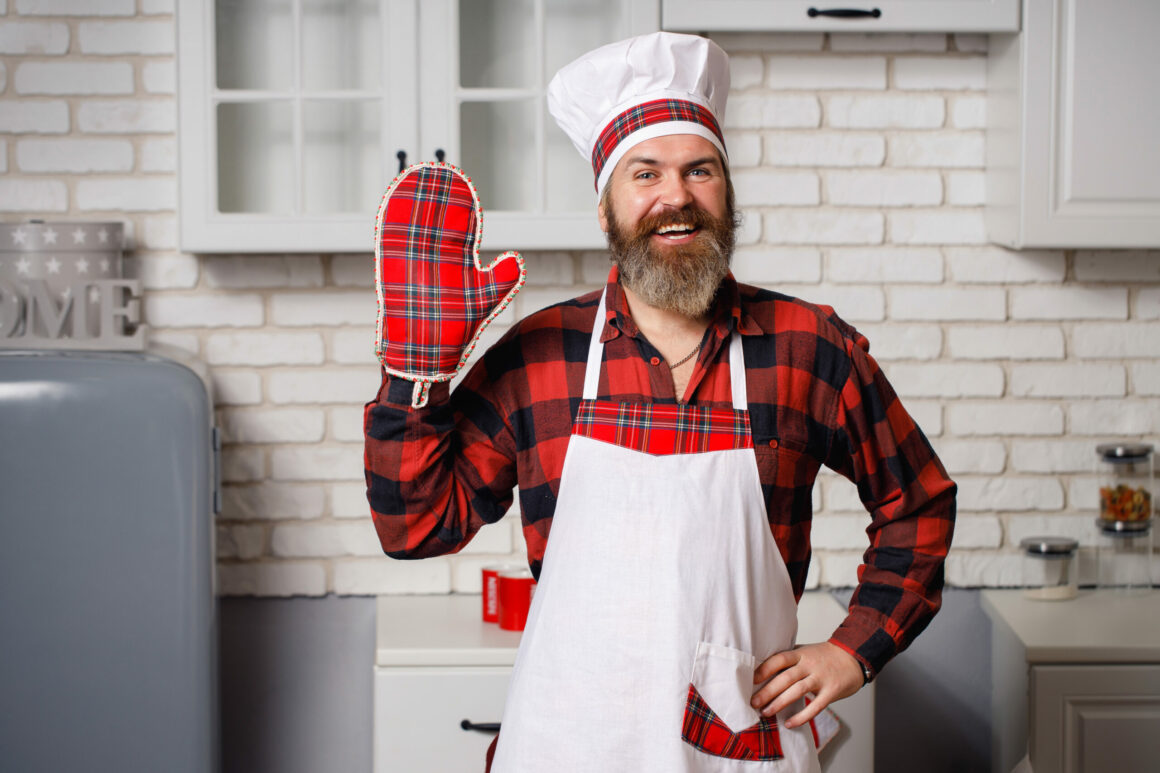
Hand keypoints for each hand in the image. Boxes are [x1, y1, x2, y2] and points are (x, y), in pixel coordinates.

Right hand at [375, 162, 525, 406]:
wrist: (426, 356)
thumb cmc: (454, 331)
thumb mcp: (484, 299)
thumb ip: (502, 278)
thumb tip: (517, 258)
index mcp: (454, 262)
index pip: (459, 225)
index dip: (461, 204)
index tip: (462, 183)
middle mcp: (432, 259)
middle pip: (434, 219)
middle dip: (436, 195)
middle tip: (437, 170)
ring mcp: (411, 264)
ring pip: (413, 225)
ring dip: (413, 201)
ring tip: (415, 176)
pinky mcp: (392, 272)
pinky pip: (391, 242)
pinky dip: (392, 220)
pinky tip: (392, 200)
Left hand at [750, 642, 863, 728]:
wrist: (854, 656)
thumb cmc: (825, 656)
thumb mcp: (806, 651)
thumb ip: (789, 659)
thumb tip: (764, 669)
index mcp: (801, 653)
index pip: (779, 659)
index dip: (764, 669)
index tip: (751, 680)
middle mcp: (809, 665)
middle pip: (785, 678)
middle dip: (768, 691)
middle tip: (753, 702)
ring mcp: (821, 678)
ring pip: (797, 691)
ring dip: (780, 703)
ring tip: (766, 713)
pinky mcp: (831, 692)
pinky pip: (815, 707)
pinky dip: (801, 717)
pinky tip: (789, 724)